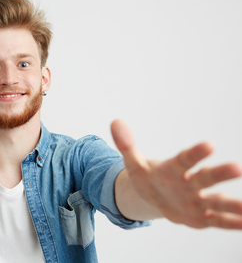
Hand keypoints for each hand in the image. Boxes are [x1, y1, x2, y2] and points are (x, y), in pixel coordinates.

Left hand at [111, 119, 241, 228]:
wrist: (155, 197)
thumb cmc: (148, 177)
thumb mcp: (133, 164)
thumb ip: (126, 145)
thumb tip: (115, 122)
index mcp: (174, 169)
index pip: (184, 160)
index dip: (195, 154)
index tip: (210, 145)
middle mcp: (190, 183)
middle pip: (205, 178)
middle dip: (220, 174)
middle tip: (238, 168)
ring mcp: (197, 200)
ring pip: (215, 201)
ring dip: (231, 204)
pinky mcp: (200, 217)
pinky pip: (216, 221)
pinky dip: (230, 223)